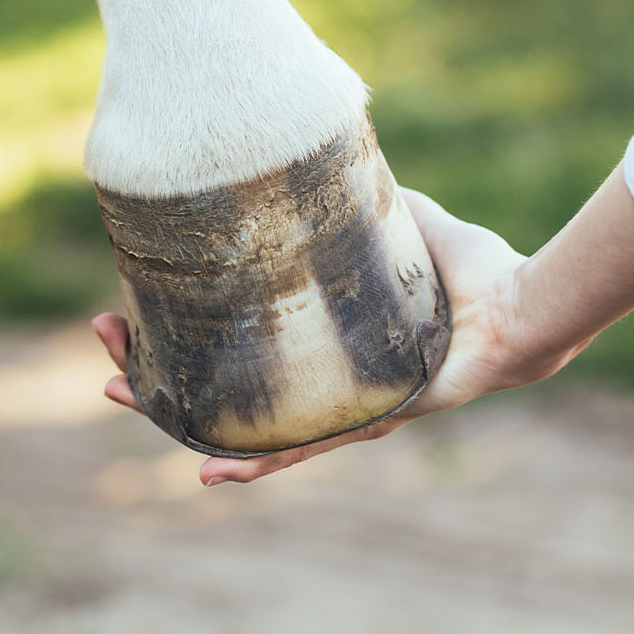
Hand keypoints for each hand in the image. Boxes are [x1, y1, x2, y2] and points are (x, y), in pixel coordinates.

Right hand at [92, 188, 536, 486]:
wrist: (522, 308)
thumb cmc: (478, 268)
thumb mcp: (412, 222)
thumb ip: (372, 203)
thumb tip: (331, 159)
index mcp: (327, 336)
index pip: (245, 338)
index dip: (190, 328)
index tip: (137, 303)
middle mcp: (326, 377)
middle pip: (229, 386)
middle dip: (163, 372)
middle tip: (110, 353)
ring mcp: (342, 406)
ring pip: (247, 424)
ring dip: (183, 417)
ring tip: (126, 399)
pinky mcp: (368, 422)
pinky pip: (305, 450)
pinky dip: (256, 466)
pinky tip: (207, 474)